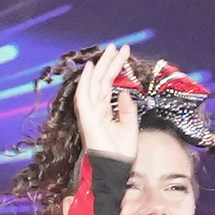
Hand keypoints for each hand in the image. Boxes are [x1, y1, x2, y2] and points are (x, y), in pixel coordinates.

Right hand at [73, 44, 139, 163]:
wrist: (116, 168)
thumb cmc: (121, 152)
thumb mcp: (130, 126)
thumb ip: (127, 109)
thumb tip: (124, 92)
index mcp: (104, 111)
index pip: (108, 85)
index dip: (115, 69)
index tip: (124, 54)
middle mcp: (95, 110)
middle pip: (101, 81)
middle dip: (109, 62)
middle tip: (118, 46)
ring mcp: (89, 113)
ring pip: (93, 84)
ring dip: (101, 66)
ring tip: (110, 50)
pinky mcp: (87, 118)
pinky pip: (84, 96)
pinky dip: (86, 81)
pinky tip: (90, 67)